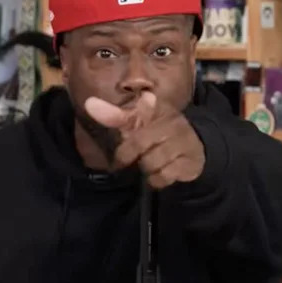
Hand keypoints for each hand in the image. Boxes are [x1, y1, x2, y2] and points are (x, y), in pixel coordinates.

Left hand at [85, 91, 204, 189]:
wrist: (192, 151)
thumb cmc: (158, 136)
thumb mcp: (136, 124)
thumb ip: (114, 116)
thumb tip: (89, 103)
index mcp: (158, 108)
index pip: (137, 111)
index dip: (121, 119)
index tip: (99, 114)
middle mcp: (173, 122)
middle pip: (138, 143)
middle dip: (129, 155)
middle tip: (128, 160)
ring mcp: (184, 141)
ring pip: (151, 162)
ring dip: (146, 169)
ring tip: (150, 164)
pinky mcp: (189, 161)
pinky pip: (163, 175)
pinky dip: (157, 179)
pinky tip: (161, 172)